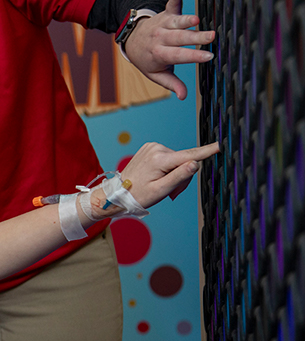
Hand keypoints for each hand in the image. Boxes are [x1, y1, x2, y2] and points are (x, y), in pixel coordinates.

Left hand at [93, 141, 219, 213]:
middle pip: (184, 160)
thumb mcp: (161, 190)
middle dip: (183, 175)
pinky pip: (169, 157)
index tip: (220, 145)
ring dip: (175, 173)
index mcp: (160, 158)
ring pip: (177, 160)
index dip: (207, 152)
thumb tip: (195, 163)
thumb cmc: (139, 194)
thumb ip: (179, 176)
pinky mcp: (151, 148)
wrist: (119, 191)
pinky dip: (168, 168)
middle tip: (171, 191)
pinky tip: (158, 177)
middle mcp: (156, 148)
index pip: (189, 155)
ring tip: (162, 185)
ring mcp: (152, 146)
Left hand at [122, 0, 215, 99]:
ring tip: (197, 20)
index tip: (208, 56)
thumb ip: (171, 83)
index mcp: (160, 54)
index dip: (193, 57)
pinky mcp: (165, 13)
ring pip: (177, 22)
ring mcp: (163, 24)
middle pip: (180, 38)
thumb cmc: (148, 59)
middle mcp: (161, 38)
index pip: (178, 56)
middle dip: (195, 38)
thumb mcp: (156, 74)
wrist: (132, 41)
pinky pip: (171, 4)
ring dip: (186, 20)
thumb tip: (183, 96)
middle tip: (212, 37)